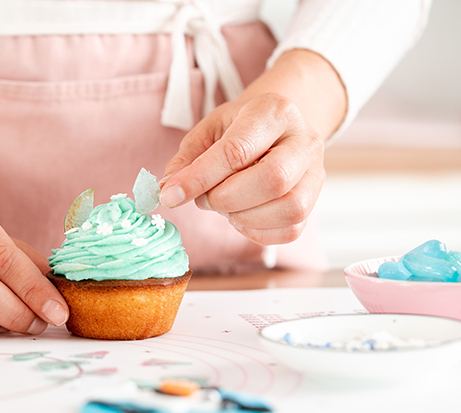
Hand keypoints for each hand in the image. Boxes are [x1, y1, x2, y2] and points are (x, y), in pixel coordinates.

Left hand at [160, 93, 324, 244]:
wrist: (277, 129)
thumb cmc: (239, 129)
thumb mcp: (208, 130)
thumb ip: (187, 159)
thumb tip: (168, 189)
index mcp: (274, 111)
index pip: (237, 150)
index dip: (199, 178)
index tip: (170, 195)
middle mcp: (304, 140)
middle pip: (273, 180)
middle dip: (226, 198)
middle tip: (205, 199)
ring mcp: (316, 174)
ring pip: (288, 208)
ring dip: (243, 217)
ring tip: (225, 205)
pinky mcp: (314, 202)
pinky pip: (291, 230)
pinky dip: (256, 231)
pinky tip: (241, 216)